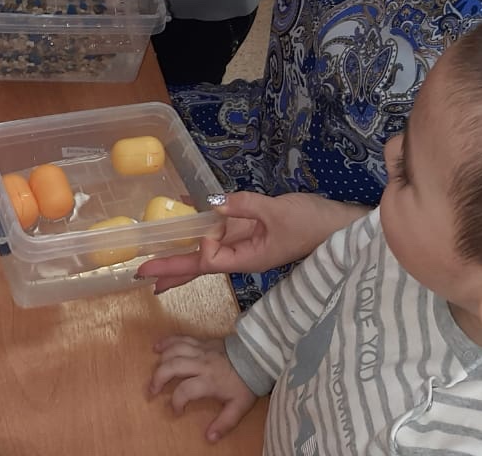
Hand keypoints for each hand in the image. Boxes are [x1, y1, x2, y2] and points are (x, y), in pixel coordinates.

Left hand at [137, 192, 362, 294]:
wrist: (339, 224)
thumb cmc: (312, 223)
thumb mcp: (277, 212)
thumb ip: (244, 206)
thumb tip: (213, 204)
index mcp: (247, 258)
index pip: (210, 261)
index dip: (191, 254)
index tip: (178, 245)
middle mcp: (241, 254)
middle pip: (199, 264)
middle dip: (171, 270)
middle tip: (142, 276)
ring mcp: (245, 242)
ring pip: (206, 250)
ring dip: (181, 254)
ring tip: (154, 266)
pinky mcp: (250, 229)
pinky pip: (220, 229)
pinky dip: (201, 224)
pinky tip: (185, 221)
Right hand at [150, 335, 257, 442]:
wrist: (255, 358)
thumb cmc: (246, 383)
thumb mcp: (239, 407)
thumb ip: (224, 423)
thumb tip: (210, 437)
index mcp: (209, 381)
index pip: (185, 390)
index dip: (177, 402)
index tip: (177, 410)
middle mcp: (201, 364)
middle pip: (173, 366)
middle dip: (159, 378)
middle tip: (153, 390)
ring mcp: (200, 350)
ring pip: (174, 351)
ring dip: (161, 361)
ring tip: (153, 372)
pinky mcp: (201, 341)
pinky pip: (181, 338)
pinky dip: (167, 342)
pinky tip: (158, 347)